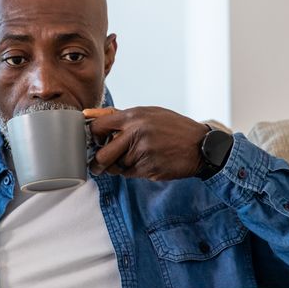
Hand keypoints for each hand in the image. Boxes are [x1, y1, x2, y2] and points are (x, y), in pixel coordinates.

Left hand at [83, 105, 207, 180]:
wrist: (201, 146)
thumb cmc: (173, 127)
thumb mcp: (148, 113)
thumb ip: (118, 115)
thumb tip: (87, 114)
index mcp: (133, 117)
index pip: (98, 127)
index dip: (92, 137)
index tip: (93, 142)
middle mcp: (135, 134)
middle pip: (102, 156)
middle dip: (97, 164)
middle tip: (96, 166)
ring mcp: (142, 153)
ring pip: (117, 167)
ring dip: (120, 166)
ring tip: (136, 158)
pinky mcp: (148, 169)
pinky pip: (130, 174)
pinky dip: (133, 171)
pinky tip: (146, 162)